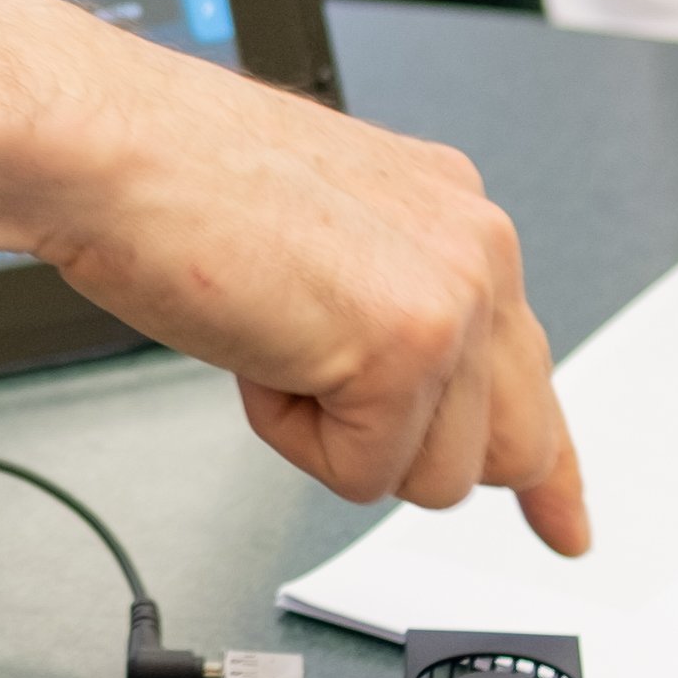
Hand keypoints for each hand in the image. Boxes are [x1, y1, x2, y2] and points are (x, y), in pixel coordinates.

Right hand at [27, 31, 591, 553]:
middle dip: (413, 455)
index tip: (565, 527)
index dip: (548, 469)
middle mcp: (476, 249)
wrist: (113, 151)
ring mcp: (453, 297)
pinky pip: (363, 475)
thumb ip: (392, 304)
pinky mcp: (410, 349)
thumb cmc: (176, 181)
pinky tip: (259, 355)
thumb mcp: (324, 238)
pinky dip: (293, 439)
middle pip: (510, 447)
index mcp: (456, 217)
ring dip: (337, 440)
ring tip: (272, 343)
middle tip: (335, 414)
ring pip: (434, 476)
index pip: (530, 367)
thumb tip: (403, 394)